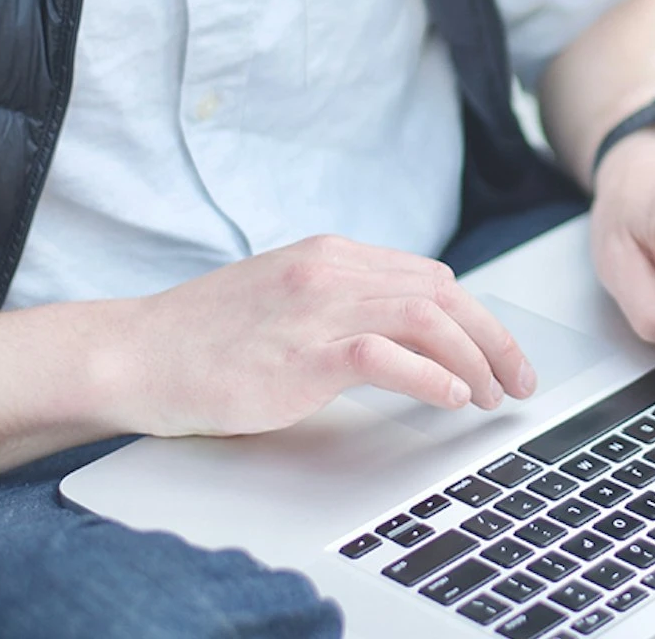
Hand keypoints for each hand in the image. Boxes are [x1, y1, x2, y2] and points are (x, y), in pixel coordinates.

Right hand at [112, 235, 537, 436]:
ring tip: (490, 396)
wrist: (135, 353)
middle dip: (493, 339)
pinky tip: (451, 398)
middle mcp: (331, 272)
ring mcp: (315, 308)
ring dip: (473, 360)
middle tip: (518, 382)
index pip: (430, 277)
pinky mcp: (300, 353)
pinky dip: (429, 375)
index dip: (476, 318)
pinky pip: (384, 355)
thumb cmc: (206, 339)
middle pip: (442, 294)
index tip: (500, 356)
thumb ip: (340, 304)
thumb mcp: (285, 302)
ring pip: (426, 318)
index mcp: (330, 256)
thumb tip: (407, 335)